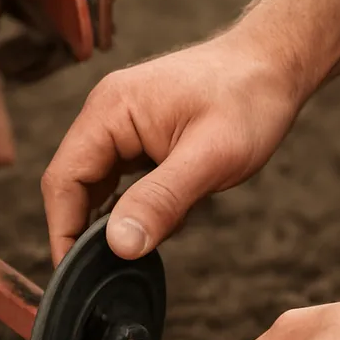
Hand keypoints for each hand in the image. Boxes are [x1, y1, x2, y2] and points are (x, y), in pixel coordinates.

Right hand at [40, 33, 305, 264]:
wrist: (276, 64)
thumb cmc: (249, 99)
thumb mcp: (211, 158)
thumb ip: (161, 201)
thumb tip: (119, 245)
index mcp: (110, 110)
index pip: (64, 179)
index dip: (62, 231)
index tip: (74, 275)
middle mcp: (106, 114)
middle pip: (74, 185)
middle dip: (91, 230)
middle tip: (116, 270)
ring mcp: (120, 124)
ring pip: (97, 187)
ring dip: (117, 219)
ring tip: (156, 232)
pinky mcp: (138, 136)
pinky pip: (119, 181)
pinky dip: (135, 207)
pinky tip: (166, 215)